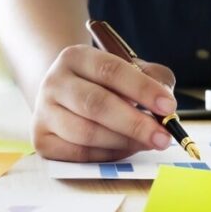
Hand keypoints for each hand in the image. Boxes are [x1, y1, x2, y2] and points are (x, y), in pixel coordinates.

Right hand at [32, 45, 177, 161]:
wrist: (64, 96)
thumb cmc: (105, 84)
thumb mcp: (130, 70)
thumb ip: (153, 79)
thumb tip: (166, 106)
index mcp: (76, 56)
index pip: (111, 70)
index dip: (142, 89)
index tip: (168, 106)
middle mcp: (54, 81)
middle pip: (96, 104)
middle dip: (135, 124)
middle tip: (162, 137)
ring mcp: (44, 112)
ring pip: (87, 133)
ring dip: (123, 142)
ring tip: (147, 143)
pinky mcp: (41, 139)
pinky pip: (79, 154)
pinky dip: (108, 155)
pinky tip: (125, 149)